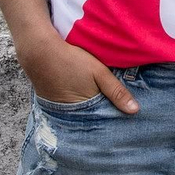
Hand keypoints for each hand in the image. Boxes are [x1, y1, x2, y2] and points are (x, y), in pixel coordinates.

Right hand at [18, 36, 138, 113]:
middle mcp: (70, 116)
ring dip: (92, 110)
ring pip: (82, 114)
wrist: (39, 52)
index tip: (129, 118)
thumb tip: (135, 111)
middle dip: (105, 116)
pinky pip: (71, 108)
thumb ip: (117, 92)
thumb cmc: (72, 61)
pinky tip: (87, 97)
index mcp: (84, 111)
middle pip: (93, 119)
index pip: (104, 121)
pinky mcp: (53, 103)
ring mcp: (59, 111)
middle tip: (120, 114)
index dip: (115, 118)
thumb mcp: (99, 73)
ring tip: (105, 105)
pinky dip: (80, 105)